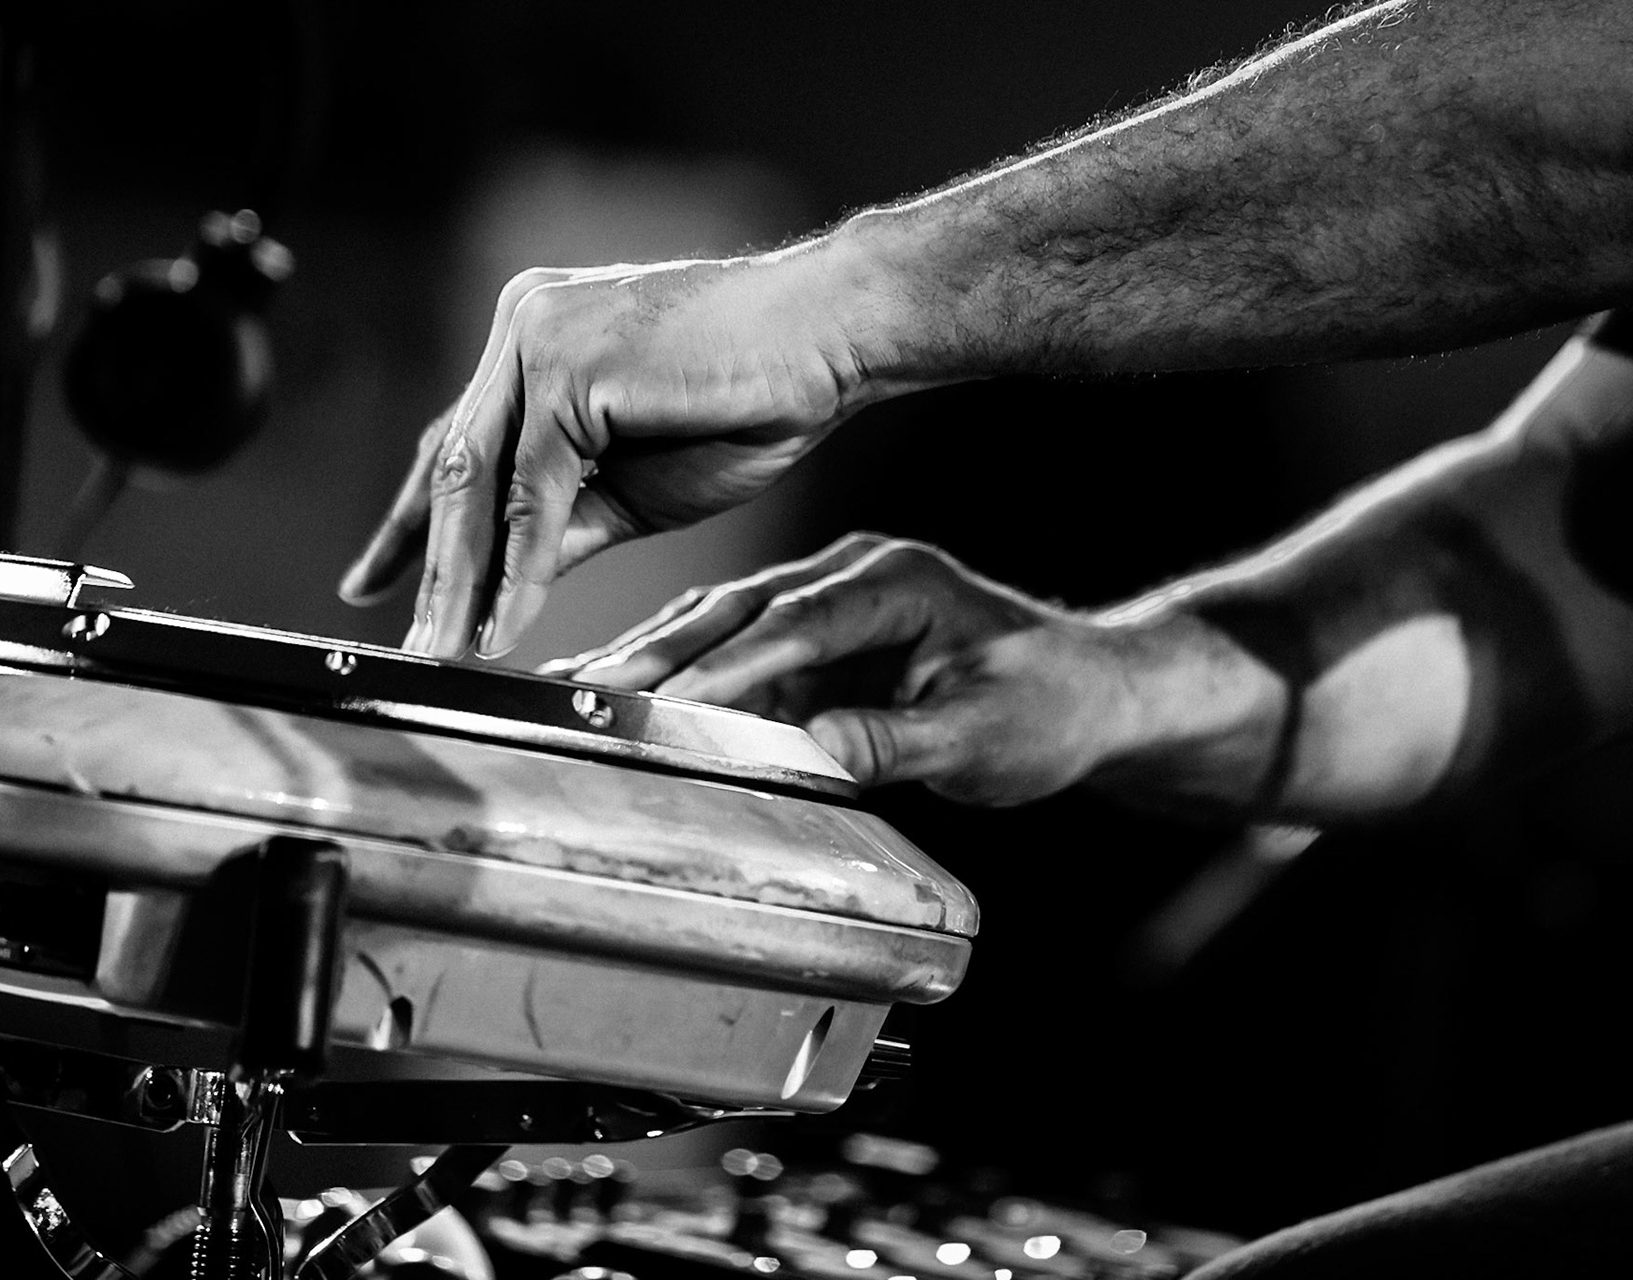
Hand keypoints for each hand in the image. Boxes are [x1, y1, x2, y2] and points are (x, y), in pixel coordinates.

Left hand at [338, 249, 878, 657]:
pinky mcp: (568, 366)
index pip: (455, 442)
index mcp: (532, 339)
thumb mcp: (634, 486)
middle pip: (454, 466)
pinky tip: (506, 623)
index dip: (412, 521)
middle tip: (405, 645)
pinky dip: (520, 566)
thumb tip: (504, 586)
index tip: (374, 580)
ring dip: (460, 579)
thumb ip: (564, 523)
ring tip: (444, 654)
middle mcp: (520, 326)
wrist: (832, 339)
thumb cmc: (750, 399)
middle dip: (426, 566)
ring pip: (479, 480)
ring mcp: (537, 338)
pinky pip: (532, 490)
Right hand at [539, 533, 1152, 805]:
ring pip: (721, 625)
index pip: (797, 621)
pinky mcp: (814, 640)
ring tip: (574, 693)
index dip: (727, 665)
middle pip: (737, 608)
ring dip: (652, 661)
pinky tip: (620, 697)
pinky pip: (734, 654)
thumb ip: (897, 741)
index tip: (665, 706)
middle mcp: (851, 575)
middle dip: (658, 653)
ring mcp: (827, 603)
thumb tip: (813, 750)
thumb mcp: (984, 737)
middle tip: (581, 691)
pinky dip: (679, 678)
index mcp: (896, 581)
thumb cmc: (1049, 706)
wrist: (1086, 691)